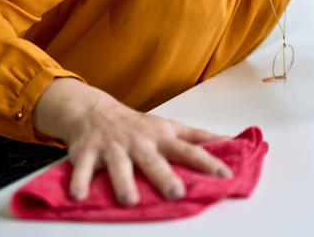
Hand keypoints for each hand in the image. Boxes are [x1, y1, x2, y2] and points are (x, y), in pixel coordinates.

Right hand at [34, 78, 231, 205]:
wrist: (95, 112)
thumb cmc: (140, 126)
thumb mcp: (171, 127)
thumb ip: (200, 138)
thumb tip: (234, 142)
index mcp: (162, 138)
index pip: (189, 149)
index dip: (208, 161)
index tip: (225, 175)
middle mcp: (139, 143)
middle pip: (154, 161)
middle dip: (165, 177)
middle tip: (177, 193)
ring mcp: (113, 148)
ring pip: (119, 166)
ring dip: (124, 183)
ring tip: (130, 201)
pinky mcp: (87, 154)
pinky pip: (83, 170)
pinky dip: (79, 182)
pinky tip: (79, 196)